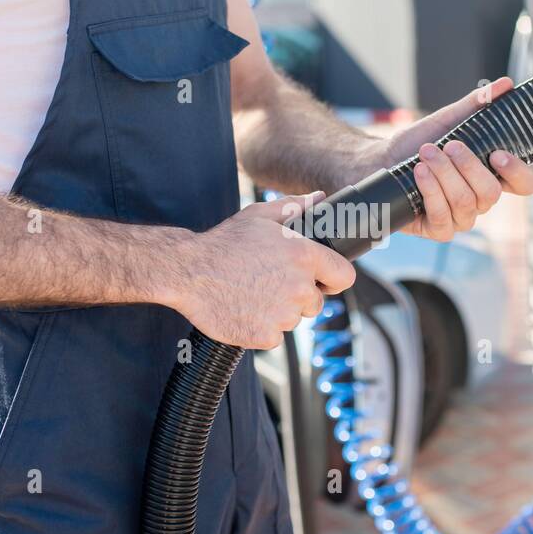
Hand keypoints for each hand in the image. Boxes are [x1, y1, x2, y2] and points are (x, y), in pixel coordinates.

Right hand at [173, 193, 355, 349]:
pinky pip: (274, 336)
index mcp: (304, 256)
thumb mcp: (259, 215)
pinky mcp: (266, 336)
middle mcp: (299, 287)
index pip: (344, 276)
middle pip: (316, 302)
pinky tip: (245, 309)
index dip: (333, 278)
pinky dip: (262, 328)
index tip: (322, 280)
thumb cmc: (224, 242)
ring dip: (279, 312)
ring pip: (293, 320)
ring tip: (252, 293)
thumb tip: (319, 197)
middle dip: (299, 296)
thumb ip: (295, 207)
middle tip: (269, 283)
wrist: (188, 272)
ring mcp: (283, 315)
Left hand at [371, 78, 532, 240]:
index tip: (499, 154)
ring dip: (444, 174)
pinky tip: (420, 173)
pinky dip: (430, 191)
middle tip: (448, 145)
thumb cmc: (416, 143)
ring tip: (426, 154)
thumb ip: (476, 105)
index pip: (523, 184)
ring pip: (465, 202)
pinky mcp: (438, 229)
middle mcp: (479, 200)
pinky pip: (443, 217)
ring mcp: (460, 217)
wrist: (380, 161)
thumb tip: (505, 84)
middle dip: (468, 166)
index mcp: (490, 176)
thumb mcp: (447, 120)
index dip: (518, 173)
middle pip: (490, 193)